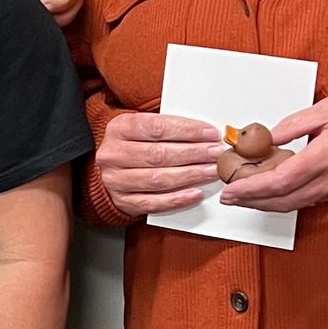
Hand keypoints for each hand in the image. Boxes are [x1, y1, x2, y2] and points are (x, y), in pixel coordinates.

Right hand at [96, 110, 222, 216]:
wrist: (111, 167)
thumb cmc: (133, 143)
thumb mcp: (142, 126)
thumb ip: (168, 127)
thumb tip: (205, 134)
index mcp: (119, 128)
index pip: (157, 127)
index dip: (187, 131)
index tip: (210, 133)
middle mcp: (113, 154)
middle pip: (159, 154)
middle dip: (193, 154)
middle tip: (216, 153)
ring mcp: (116, 180)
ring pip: (158, 179)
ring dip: (190, 176)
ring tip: (212, 171)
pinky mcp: (123, 201)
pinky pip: (153, 203)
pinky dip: (177, 199)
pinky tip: (195, 193)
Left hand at [217, 88, 327, 212]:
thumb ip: (294, 124)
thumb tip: (266, 136)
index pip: (279, 181)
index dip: (251, 188)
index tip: (232, 188)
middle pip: (284, 200)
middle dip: (253, 201)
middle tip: (230, 195)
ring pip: (296, 204)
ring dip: (268, 203)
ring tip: (246, 195)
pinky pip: (311, 200)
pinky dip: (288, 198)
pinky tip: (275, 191)